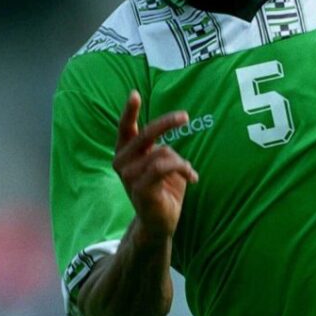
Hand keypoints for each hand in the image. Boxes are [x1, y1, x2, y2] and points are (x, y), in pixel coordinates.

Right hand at [113, 90, 198, 240]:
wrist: (160, 222)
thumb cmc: (163, 188)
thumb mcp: (163, 163)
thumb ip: (161, 150)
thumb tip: (167, 146)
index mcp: (127, 153)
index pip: (125, 128)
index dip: (129, 111)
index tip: (134, 94)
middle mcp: (123, 163)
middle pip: (146, 134)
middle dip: (167, 123)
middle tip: (184, 117)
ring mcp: (129, 177)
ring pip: (162, 152)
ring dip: (182, 162)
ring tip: (189, 172)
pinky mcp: (140, 189)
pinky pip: (164, 167)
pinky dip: (183, 169)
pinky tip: (192, 178)